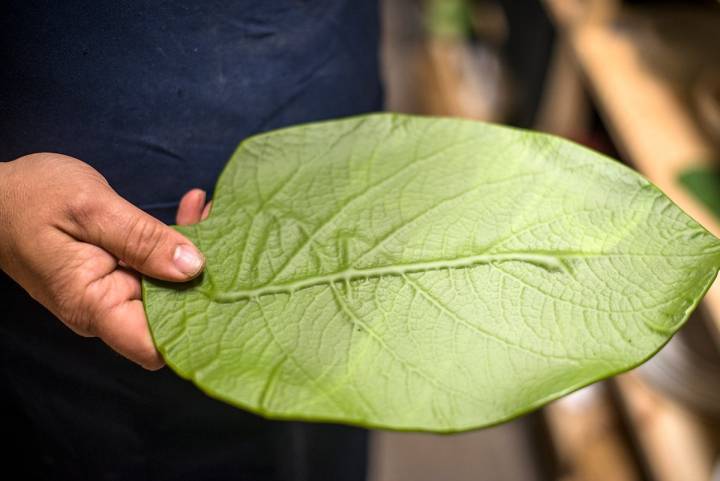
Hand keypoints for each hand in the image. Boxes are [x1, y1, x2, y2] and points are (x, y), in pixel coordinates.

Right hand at [0, 153, 210, 368]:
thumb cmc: (30, 197)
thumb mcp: (91, 209)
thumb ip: (142, 239)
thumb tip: (194, 268)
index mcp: (94, 305)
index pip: (154, 345)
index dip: (195, 332)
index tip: (230, 300)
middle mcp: (107, 309)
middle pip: (172, 315)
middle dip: (207, 282)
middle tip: (232, 235)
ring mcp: (114, 292)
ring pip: (170, 288)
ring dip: (196, 254)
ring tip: (214, 212)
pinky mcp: (118, 274)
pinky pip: (158, 266)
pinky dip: (177, 241)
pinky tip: (192, 208)